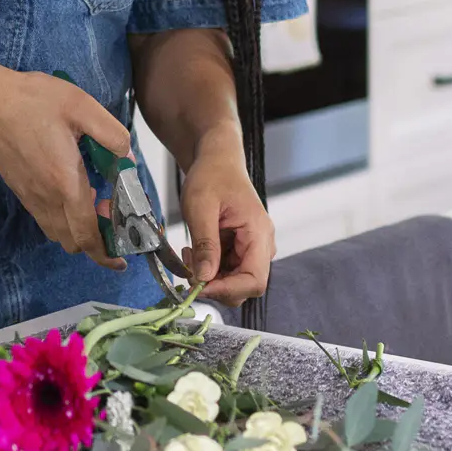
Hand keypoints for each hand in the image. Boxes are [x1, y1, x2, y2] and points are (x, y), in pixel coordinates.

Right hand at [0, 67, 131, 267]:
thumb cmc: (32, 101)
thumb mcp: (82, 106)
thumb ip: (112, 134)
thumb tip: (127, 157)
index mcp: (65, 183)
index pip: (87, 236)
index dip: (106, 253)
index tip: (122, 257)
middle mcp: (46, 198)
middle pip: (73, 242)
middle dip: (97, 239)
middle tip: (110, 210)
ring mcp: (29, 196)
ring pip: (57, 232)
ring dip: (79, 227)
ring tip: (92, 198)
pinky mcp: (20, 189)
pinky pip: (45, 217)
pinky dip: (63, 216)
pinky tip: (70, 186)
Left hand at [176, 147, 274, 305]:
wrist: (217, 160)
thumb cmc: (212, 176)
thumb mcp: (201, 207)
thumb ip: (205, 244)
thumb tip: (204, 278)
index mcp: (259, 233)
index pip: (254, 280)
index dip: (227, 290)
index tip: (199, 286)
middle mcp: (262, 244)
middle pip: (245, 285)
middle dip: (216, 284)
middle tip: (189, 268)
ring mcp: (253, 247)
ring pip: (235, 281)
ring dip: (210, 276)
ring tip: (189, 254)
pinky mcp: (241, 248)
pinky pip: (228, 270)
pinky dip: (209, 268)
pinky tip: (195, 251)